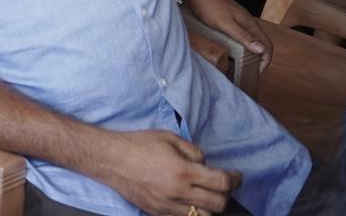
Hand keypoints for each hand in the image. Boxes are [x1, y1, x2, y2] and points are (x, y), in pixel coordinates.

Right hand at [91, 128, 238, 214]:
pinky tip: (187, 200)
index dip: (235, 179)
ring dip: (209, 206)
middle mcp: (179, 192)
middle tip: (222, 185)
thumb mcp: (168, 137)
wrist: (109, 158)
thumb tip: (205, 163)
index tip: (236, 175)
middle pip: (218, 204)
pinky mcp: (157, 212)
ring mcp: (168, 206)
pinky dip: (191, 211)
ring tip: (205, 195)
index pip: (222, 182)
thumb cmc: (137, 144)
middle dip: (225, 194)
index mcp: (183, 171)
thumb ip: (192, 150)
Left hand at [186, 0, 271, 69]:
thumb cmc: (209, 6)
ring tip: (243, 64)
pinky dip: (242, 44)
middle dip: (260, 58)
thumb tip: (262, 50)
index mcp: (250, 24)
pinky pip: (242, 34)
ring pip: (252, 38)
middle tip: (251, 71)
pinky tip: (233, 50)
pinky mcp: (230, 18)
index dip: (266, 60)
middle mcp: (248, 22)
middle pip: (261, 42)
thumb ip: (243, 36)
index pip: (268, 45)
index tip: (258, 72)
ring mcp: (239, 19)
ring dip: (251, 51)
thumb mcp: (225, 24)